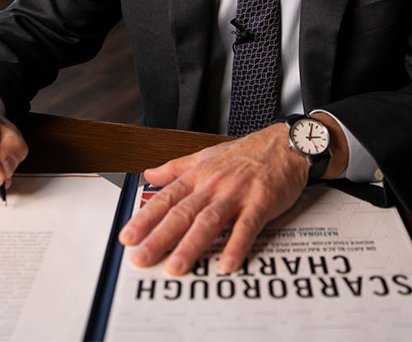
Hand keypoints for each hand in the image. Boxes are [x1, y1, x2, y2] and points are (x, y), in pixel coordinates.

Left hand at [118, 123, 308, 275]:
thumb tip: (149, 174)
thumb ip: (176, 168)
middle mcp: (214, 184)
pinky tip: (227, 264)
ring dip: (191, 245)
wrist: (284, 144)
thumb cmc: (246, 153)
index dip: (145, 218)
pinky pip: (247, 226)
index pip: (166, 199)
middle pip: (182, 213)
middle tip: (141, 259)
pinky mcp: (261, 202)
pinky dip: (236, 245)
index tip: (127, 237)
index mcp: (199, 175)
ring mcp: (237, 193)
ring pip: (209, 221)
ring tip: (176, 267)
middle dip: (159, 238)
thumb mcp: (206, 155)